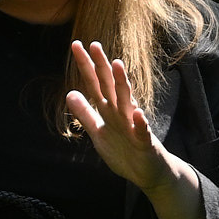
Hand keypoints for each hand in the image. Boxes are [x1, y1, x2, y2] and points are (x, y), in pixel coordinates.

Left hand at [67, 40, 203, 218]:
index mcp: (109, 110)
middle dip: (102, 66)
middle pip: (110, 86)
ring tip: (117, 64)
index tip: (76, 45)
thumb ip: (85, 114)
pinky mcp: (145, 143)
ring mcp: (134, 126)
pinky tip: (138, 113)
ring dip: (123, 84)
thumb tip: (69, 93)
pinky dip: (141, 123)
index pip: (95, 84)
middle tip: (94, 44)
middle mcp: (122, 113)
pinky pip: (143, 131)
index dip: (86, 66)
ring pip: (127, 102)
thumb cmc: (124, 150)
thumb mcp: (99, 132)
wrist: (149, 173)